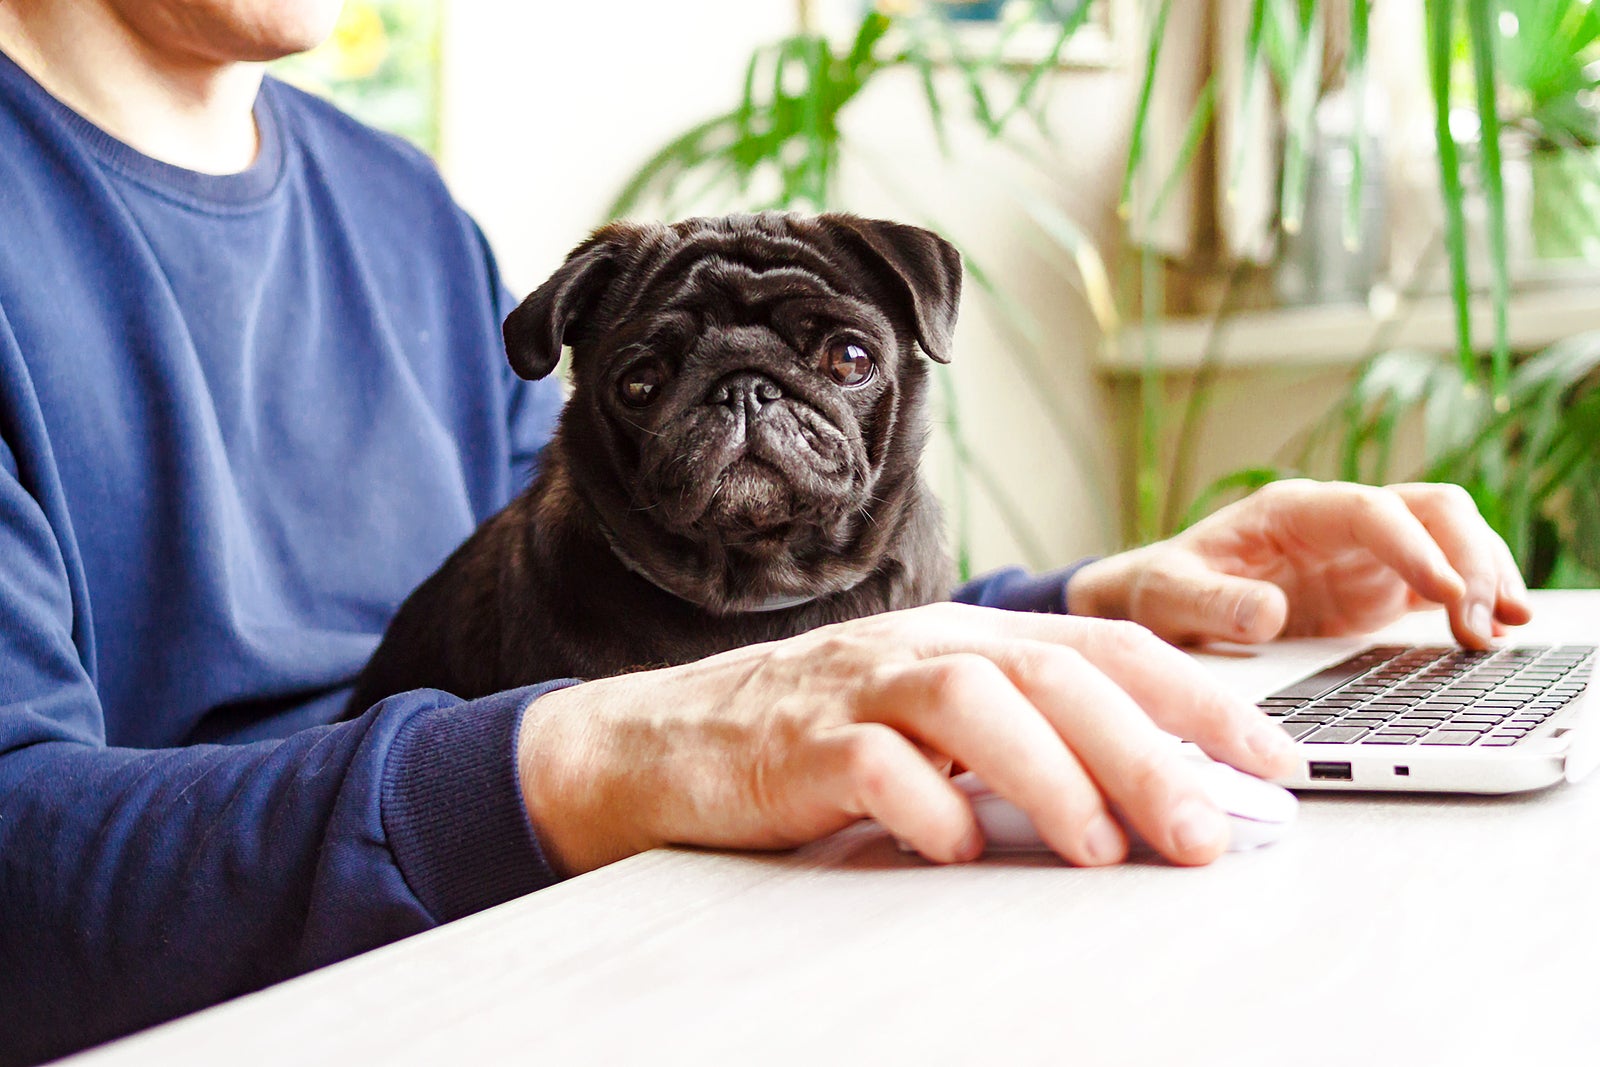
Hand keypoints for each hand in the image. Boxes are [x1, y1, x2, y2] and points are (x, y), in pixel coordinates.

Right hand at [516, 604, 1297, 874]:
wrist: (671, 738)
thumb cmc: (821, 734)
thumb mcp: (935, 718)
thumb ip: (1027, 738)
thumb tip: (1157, 796)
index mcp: (972, 636)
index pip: (1107, 647)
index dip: (1198, 698)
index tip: (1275, 761)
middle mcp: (927, 646)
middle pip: (1056, 674)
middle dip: (1146, 753)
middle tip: (1207, 833)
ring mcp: (861, 688)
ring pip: (976, 702)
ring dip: (1053, 775)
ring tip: (1104, 849)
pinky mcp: (801, 743)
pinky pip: (875, 765)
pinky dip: (927, 806)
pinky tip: (955, 848)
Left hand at [1068, 480, 1532, 648]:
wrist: (1157, 604)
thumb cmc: (1162, 589)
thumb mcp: (1170, 598)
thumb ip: (1214, 604)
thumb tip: (1267, 614)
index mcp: (1293, 512)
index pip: (1371, 511)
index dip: (1413, 546)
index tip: (1444, 590)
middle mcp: (1338, 525)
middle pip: (1432, 512)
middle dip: (1470, 556)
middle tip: (1483, 621)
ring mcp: (1363, 556)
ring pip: (1451, 540)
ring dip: (1485, 576)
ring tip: (1500, 630)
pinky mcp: (1375, 591)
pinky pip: (1441, 583)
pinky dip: (1472, 602)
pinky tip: (1490, 636)